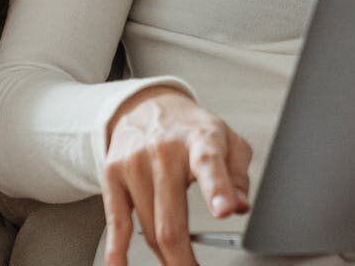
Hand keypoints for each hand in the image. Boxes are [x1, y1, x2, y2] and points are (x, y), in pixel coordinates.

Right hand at [101, 87, 251, 265]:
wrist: (147, 105)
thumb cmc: (192, 129)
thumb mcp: (227, 141)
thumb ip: (238, 176)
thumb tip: (241, 207)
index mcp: (200, 140)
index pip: (209, 164)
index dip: (218, 189)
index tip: (226, 210)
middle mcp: (163, 151)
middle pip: (171, 220)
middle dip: (183, 259)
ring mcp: (134, 164)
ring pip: (149, 228)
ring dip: (165, 256)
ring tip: (179, 264)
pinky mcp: (112, 175)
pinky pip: (116, 221)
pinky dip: (118, 250)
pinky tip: (121, 265)